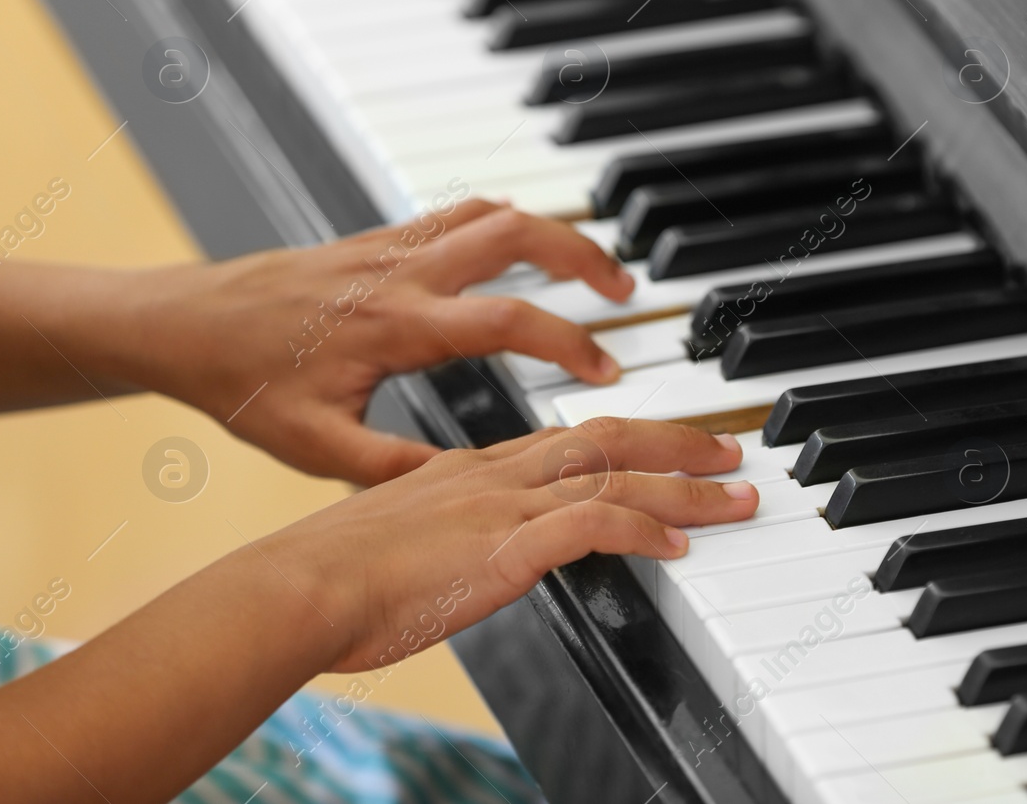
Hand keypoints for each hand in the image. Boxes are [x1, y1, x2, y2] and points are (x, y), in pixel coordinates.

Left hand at [117, 199, 635, 483]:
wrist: (183, 323)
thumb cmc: (242, 381)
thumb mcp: (316, 446)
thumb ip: (393, 466)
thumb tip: (465, 484)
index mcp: (397, 327)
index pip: (509, 322)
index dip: (570, 344)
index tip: (606, 370)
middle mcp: (402, 274)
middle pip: (517, 235)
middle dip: (583, 257)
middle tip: (625, 292)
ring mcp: (391, 248)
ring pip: (492, 212)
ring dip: (551, 231)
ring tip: (591, 264)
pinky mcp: (378, 240)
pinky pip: (457, 211)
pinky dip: (504, 220)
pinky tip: (521, 241)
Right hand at [261, 418, 757, 671]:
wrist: (291, 589)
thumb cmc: (328, 579)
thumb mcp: (399, 542)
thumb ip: (445, 538)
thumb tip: (466, 559)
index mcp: (471, 469)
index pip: (566, 441)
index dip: (625, 441)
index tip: (663, 447)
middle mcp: (495, 474)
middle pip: (607, 439)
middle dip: (678, 442)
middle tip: (728, 449)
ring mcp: (503, 505)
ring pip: (617, 474)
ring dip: (687, 485)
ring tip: (735, 495)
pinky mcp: (505, 544)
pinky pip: (595, 523)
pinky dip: (644, 527)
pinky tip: (678, 544)